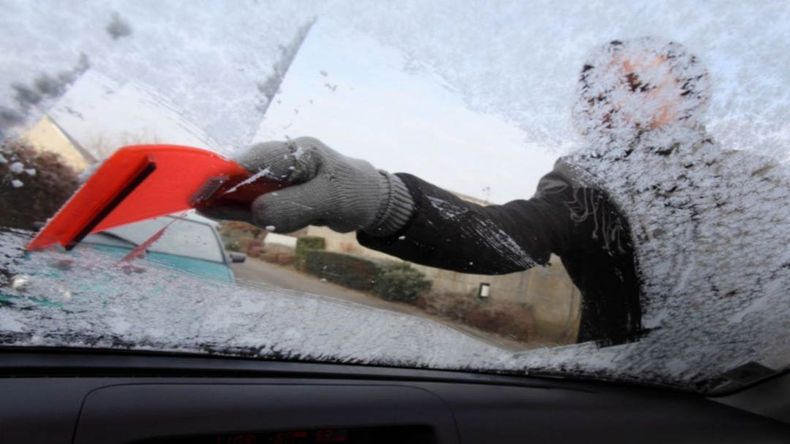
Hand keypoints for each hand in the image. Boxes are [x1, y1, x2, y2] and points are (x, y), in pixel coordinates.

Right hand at [202, 137, 413, 235]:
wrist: (370, 201)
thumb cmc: (354, 193)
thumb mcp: (328, 199)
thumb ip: (293, 204)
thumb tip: (257, 212)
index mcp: (296, 153)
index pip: (255, 160)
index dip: (227, 174)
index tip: (205, 189)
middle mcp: (283, 162)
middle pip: (244, 173)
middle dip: (220, 186)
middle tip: (195, 201)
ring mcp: (280, 180)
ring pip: (246, 190)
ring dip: (226, 200)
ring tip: (201, 208)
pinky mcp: (280, 196)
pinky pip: (254, 203)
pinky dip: (237, 209)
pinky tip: (216, 213)